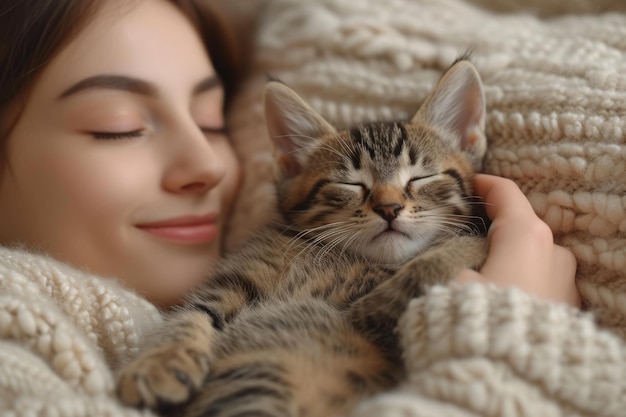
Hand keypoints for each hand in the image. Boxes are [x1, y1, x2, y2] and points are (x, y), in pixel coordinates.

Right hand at [454, 174, 579, 307]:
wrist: (515, 371)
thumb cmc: (484, 316)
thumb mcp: (451, 277)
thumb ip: (451, 254)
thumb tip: (448, 248)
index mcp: (526, 234)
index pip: (505, 193)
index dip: (482, 184)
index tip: (463, 185)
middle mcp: (555, 252)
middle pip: (519, 225)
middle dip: (493, 226)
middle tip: (462, 233)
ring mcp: (566, 282)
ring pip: (532, 255)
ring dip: (508, 257)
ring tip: (481, 272)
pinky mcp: (568, 308)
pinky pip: (540, 283)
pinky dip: (520, 282)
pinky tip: (501, 295)